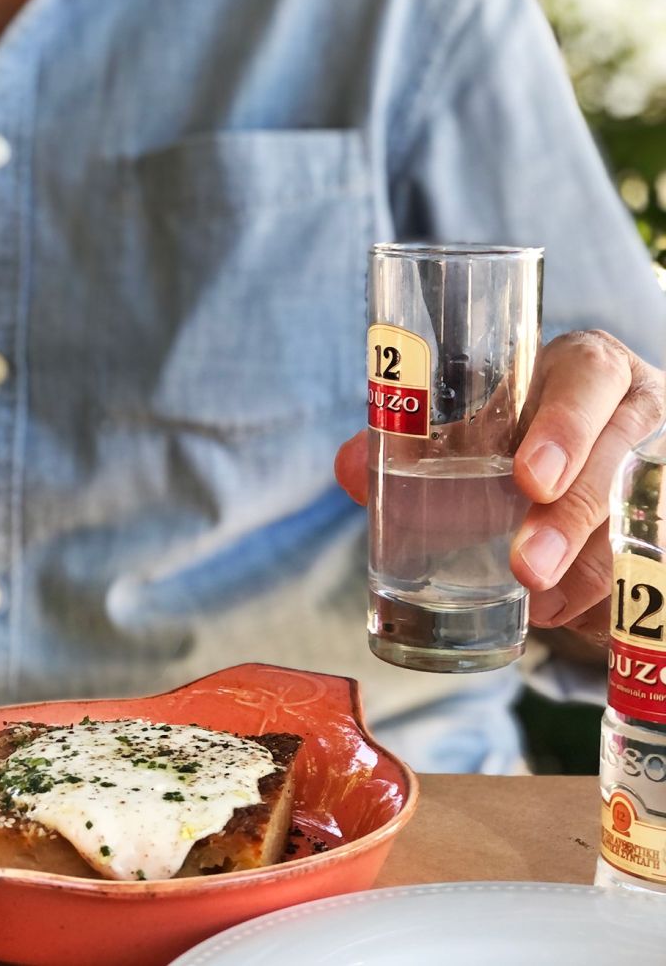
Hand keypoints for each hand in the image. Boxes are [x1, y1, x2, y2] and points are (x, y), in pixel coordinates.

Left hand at [334, 330, 664, 644]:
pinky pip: (655, 552)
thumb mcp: (483, 437)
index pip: (587, 374)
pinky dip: (611, 589)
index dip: (564, 427)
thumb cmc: (529, 440)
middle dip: (573, 513)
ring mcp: (664, 460)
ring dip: (592, 563)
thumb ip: (421, 447)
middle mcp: (635, 407)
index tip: (527, 480)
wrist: (593, 471)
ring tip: (538, 603)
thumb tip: (348, 466)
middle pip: (621, 451)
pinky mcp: (665, 515)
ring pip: (644, 508)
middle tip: (526, 566)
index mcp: (582, 368)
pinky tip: (569, 612)